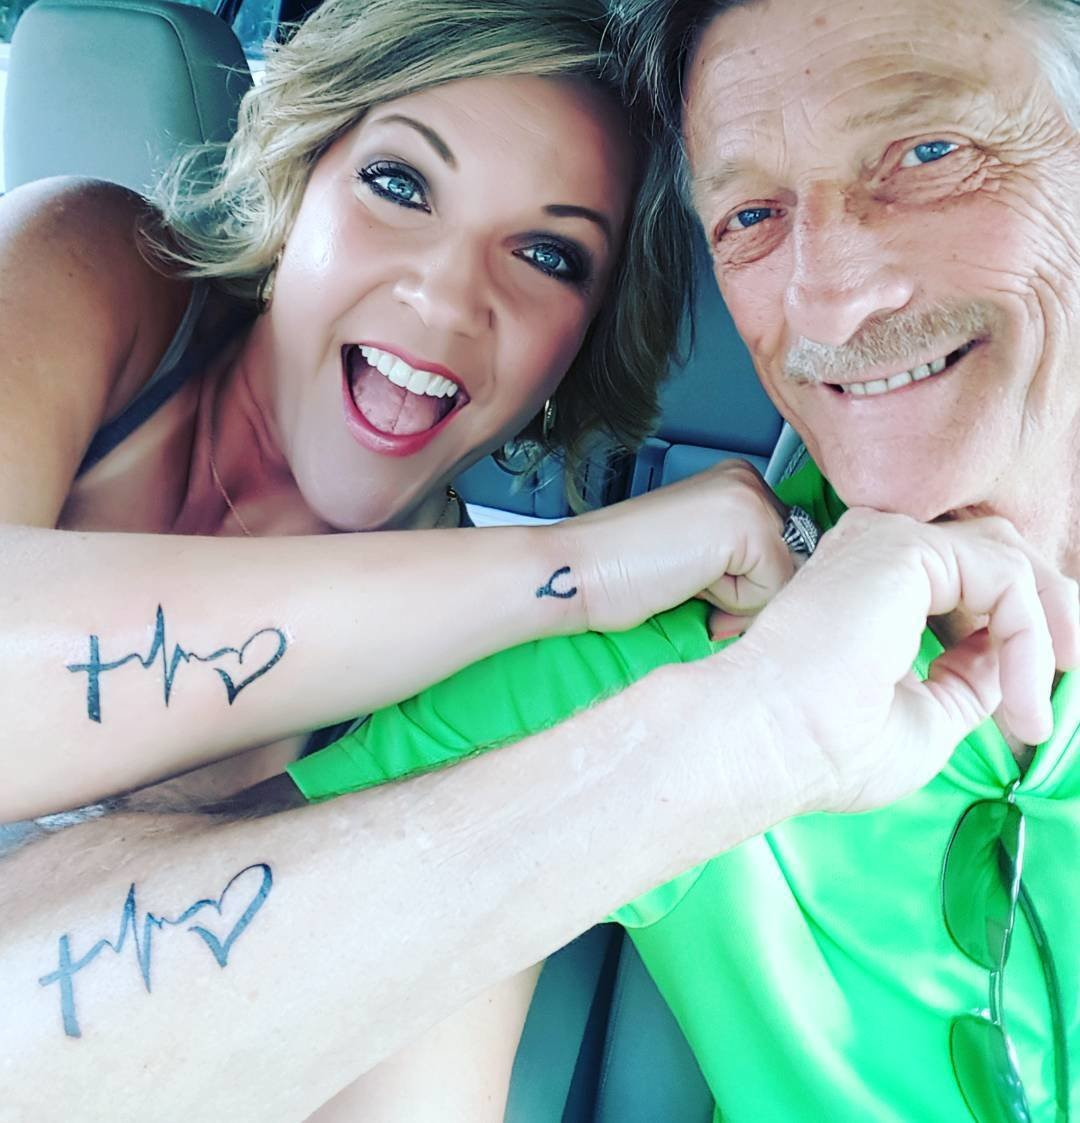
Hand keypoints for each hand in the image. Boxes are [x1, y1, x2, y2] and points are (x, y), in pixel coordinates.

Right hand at [555, 460, 795, 633]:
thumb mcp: (699, 556)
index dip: (750, 582)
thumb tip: (789, 590)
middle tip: (689, 582)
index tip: (700, 582)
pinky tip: (687, 582)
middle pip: (794, 563)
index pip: (785, 548)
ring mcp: (749, 498)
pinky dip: (733, 604)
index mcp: (733, 481)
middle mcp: (747, 481)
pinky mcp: (749, 526)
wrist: (577, 570)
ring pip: (787, 580)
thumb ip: (743, 561)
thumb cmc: (623, 571)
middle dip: (750, 591)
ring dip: (739, 599)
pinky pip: (773, 591)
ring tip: (685, 579)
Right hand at [718, 508, 1079, 813]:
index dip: (1014, 633)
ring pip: (1008, 560)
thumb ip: (969, 677)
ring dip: (1041, 630)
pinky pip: (1005, 577)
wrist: (773, 740)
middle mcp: (878, 552)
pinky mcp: (907, 546)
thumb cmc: (824, 741)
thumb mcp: (927, 714)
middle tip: (1064, 674)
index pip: (968, 582)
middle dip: (1045, 615)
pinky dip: (1028, 634)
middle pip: (995, 555)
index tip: (1026, 702)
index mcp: (871, 586)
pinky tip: (1021, 687)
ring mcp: (890, 542)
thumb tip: (1011, 662)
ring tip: (1037, 696)